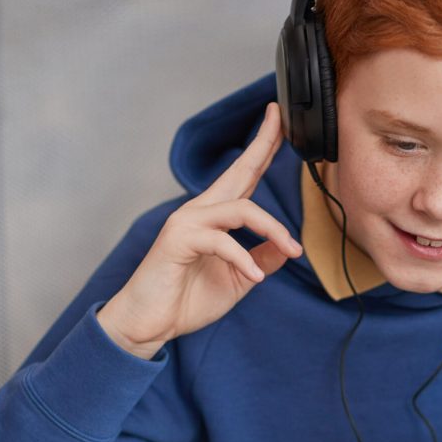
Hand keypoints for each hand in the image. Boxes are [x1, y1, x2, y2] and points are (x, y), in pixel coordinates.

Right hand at [97, 103, 301, 357]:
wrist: (150, 323)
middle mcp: (201, 211)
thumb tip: (288, 247)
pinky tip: (255, 278)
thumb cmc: (186, 300)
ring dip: (273, 228)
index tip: (278, 121)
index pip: (244, 176)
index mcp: (215, 217)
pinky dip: (243, 259)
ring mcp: (188, 222)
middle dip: (262, 144)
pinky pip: (222, 240)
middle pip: (239, 171)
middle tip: (279, 118)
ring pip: (241, 208)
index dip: (263, 148)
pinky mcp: (179, 240)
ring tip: (292, 250)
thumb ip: (261, 260)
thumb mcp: (238, 279)